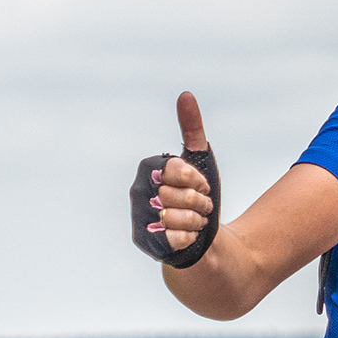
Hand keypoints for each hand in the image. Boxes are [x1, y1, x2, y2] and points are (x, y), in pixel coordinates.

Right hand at [151, 92, 213, 251]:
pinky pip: (174, 238)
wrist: (200, 237)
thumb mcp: (200, 161)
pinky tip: (186, 238)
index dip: (196, 180)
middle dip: (200, 203)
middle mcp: (137, 191)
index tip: (201, 185)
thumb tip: (186, 95)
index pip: (177, 169)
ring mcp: (139, 217)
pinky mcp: (144, 242)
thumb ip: (192, 130)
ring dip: (196, 222)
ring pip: (176, 218)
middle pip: (179, 195)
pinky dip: (188, 239)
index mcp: (148, 169)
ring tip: (194, 222)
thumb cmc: (198, 196)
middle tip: (199, 207)